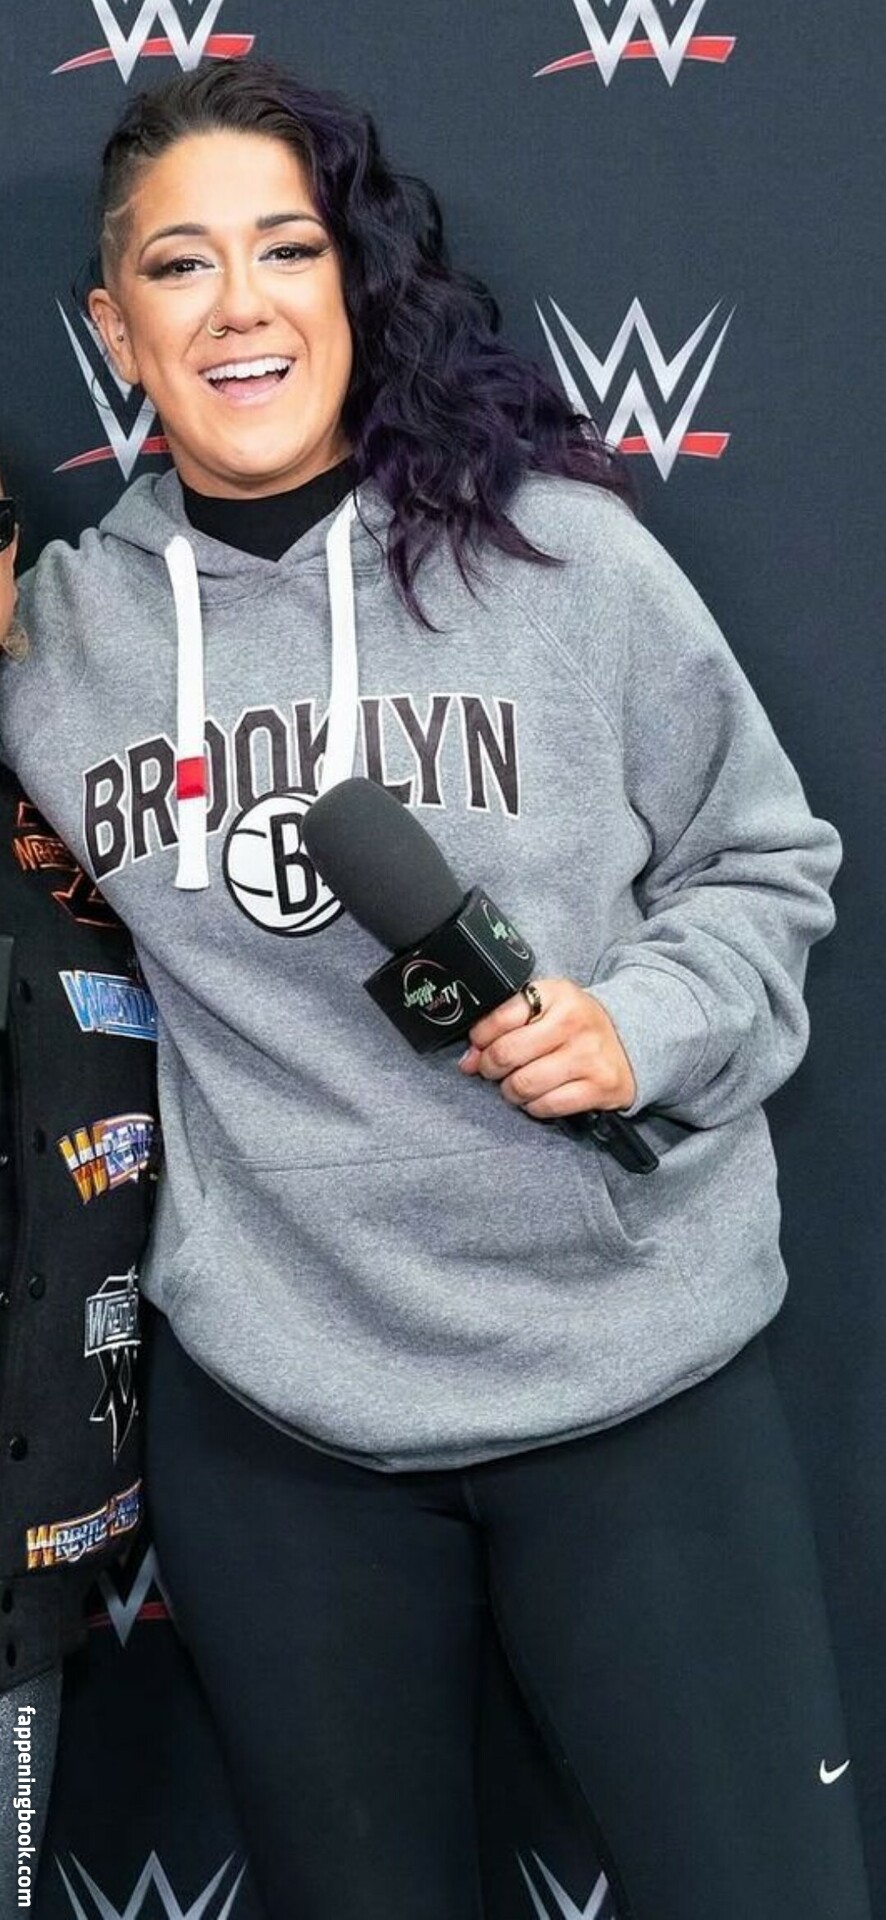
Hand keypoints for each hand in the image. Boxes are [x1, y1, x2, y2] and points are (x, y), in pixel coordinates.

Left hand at [458, 978, 636, 1118]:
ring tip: (516, 1085)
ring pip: (524, 1084)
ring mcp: (588, 1055)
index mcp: (556, 994)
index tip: (480, 1045)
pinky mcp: (599, 1086)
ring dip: (511, 1091)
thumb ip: (503, 1026)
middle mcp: (574, 1022)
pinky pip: (547, 1105)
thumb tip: (468, 1061)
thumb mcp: (545, 1008)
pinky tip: (539, 1097)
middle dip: (491, 1067)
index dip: (481, 1036)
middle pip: (507, 1053)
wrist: (630, 1042)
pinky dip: (535, 1106)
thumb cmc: (576, 1026)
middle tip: (494, 1070)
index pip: (500, 1016)